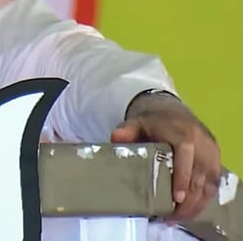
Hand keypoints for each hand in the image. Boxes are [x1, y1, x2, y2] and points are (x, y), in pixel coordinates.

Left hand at [111, 91, 220, 221]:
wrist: (171, 111)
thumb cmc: (152, 121)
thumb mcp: (136, 122)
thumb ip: (126, 130)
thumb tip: (115, 138)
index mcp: (182, 132)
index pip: (186, 154)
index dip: (183, 176)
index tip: (176, 197)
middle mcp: (201, 142)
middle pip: (200, 174)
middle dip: (188, 199)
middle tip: (171, 216)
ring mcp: (211, 152)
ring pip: (209, 183)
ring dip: (196, 203)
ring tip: (177, 217)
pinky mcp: (215, 160)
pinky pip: (213, 183)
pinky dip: (202, 199)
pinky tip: (188, 210)